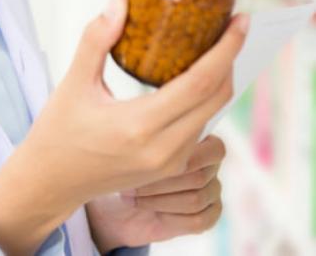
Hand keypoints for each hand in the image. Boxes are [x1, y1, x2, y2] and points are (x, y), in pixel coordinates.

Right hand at [0, 0, 246, 255]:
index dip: (226, 50)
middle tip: (232, 27)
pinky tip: (195, 78)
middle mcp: (163, 148)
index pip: (199, 83)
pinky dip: (205, 99)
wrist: (52, 182)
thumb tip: (119, 2)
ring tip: (214, 48)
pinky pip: (200, 127)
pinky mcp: (171, 168)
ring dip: (219, 80)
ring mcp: (171, 162)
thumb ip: (96, 40)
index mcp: (139, 126)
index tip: (239, 23)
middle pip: (217, 98)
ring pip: (212, 114)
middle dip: (230, 59)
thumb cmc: (57, 133)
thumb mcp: (72, 83)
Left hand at [86, 135, 225, 251]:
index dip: (186, 155)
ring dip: (157, 199)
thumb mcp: (128, 141)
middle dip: (158, 181)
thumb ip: (142, 124)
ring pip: (194, 200)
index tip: (150, 160)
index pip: (215, 149)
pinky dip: (167, 216)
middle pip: (197, 176)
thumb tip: (134, 111)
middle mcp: (210, 168)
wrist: (116, 201)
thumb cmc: (122, 164)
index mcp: (200, 143)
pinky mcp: (208, 218)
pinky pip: (197, 220)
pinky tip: (146, 209)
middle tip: (128, 181)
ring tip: (130, 195)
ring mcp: (212, 194)